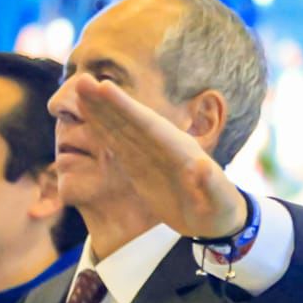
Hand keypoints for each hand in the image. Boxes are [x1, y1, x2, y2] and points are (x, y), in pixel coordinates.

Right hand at [69, 74, 247, 237]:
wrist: (217, 222)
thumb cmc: (222, 211)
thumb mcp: (220, 202)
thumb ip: (212, 185)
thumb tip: (203, 166)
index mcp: (182, 150)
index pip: (151, 126)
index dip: (128, 108)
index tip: (106, 89)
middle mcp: (164, 146)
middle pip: (132, 121)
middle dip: (108, 102)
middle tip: (83, 80)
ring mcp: (151, 155)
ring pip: (121, 128)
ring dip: (101, 111)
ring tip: (80, 89)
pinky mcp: (141, 167)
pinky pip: (118, 144)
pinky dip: (102, 130)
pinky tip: (88, 116)